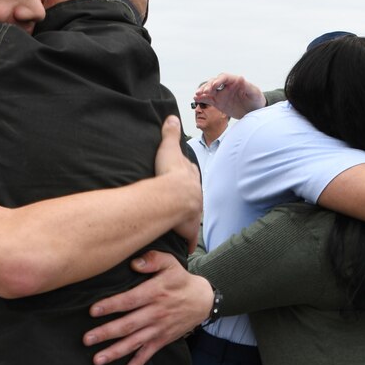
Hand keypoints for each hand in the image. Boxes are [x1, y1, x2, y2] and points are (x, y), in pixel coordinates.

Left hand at [84, 251, 212, 364]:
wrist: (202, 300)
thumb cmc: (180, 280)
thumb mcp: (170, 263)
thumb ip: (152, 260)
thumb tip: (134, 263)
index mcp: (154, 294)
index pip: (129, 301)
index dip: (111, 306)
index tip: (93, 311)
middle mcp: (155, 314)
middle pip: (128, 325)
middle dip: (106, 333)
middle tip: (87, 339)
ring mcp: (157, 330)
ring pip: (133, 343)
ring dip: (115, 353)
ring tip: (97, 360)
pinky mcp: (160, 341)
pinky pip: (145, 357)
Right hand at [151, 115, 201, 242]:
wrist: (175, 197)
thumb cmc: (169, 173)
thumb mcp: (169, 149)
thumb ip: (170, 133)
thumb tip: (172, 117)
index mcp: (190, 177)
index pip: (191, 174)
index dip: (186, 176)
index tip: (183, 177)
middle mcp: (195, 194)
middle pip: (194, 195)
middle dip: (190, 198)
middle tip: (182, 201)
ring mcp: (193, 212)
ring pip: (193, 215)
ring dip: (189, 219)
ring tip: (183, 222)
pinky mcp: (188, 229)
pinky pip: (188, 237)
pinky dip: (187, 242)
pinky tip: (186, 247)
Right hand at [200, 73, 264, 120]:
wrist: (254, 111)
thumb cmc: (256, 99)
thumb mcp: (254, 93)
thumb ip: (247, 86)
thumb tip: (241, 78)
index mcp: (234, 81)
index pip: (224, 78)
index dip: (218, 80)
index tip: (214, 86)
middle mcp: (226, 86)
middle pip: (214, 82)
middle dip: (208, 86)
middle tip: (204, 92)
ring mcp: (221, 94)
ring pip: (209, 90)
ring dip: (202, 92)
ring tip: (196, 95)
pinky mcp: (218, 102)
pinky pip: (208, 99)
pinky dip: (202, 99)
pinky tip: (196, 99)